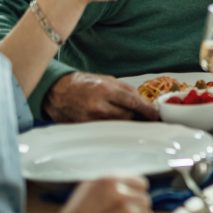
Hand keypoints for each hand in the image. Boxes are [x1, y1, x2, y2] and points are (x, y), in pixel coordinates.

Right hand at [44, 72, 159, 122]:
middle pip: (127, 117)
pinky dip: (113, 130)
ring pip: (117, 127)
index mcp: (104, 90)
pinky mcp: (84, 130)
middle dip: (138, 118)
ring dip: (127, 125)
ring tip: (132, 122)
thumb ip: (126, 90)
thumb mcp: (107, 80)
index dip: (146, 110)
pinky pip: (105, 132)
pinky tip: (117, 127)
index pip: (132, 102)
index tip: (156, 115)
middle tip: (146, 119)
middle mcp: (97, 106)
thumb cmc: (83, 83)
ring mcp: (89, 120)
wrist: (56, 91)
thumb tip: (144, 102)